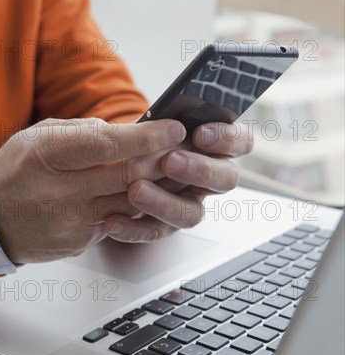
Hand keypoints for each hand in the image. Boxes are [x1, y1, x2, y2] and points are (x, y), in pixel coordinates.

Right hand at [0, 117, 186, 263]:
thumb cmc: (18, 169)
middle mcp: (58, 193)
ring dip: (159, 186)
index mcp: (45, 156)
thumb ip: (81, 131)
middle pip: (126, 177)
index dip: (145, 138)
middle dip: (163, 161)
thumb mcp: (39, 135)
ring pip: (130, 203)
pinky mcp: (80, 242)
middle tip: (185, 148)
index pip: (105, 145)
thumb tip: (121, 133)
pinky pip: (119, 221)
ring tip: (175, 169)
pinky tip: (150, 192)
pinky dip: (138, 205)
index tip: (174, 129)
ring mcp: (70, 222)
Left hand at [103, 122, 252, 241]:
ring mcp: (189, 203)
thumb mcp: (154, 122)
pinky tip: (113, 221)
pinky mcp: (165, 225)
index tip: (199, 134)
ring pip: (192, 213)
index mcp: (214, 147)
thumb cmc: (142, 136)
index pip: (240, 142)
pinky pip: (156, 231)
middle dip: (200, 170)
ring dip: (165, 203)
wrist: (112, 162)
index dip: (227, 139)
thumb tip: (169, 123)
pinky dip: (133, 228)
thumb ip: (167, 123)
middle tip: (170, 162)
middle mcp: (208, 177)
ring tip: (136, 191)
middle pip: (226, 179)